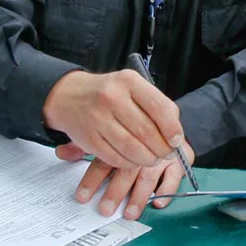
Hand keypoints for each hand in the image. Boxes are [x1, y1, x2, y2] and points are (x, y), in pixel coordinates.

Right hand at [43, 70, 183, 169]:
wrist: (68, 96)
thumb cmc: (108, 92)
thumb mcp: (131, 86)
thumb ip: (153, 104)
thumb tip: (175, 134)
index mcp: (129, 81)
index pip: (159, 107)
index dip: (172, 128)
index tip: (177, 140)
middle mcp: (112, 98)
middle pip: (147, 132)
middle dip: (161, 148)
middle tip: (166, 153)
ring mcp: (98, 118)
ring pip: (132, 148)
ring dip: (147, 159)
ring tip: (152, 159)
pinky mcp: (88, 138)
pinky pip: (115, 158)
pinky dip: (129, 163)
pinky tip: (133, 159)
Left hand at [56, 140, 192, 219]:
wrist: (165, 114)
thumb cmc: (133, 128)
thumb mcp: (107, 131)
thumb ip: (84, 144)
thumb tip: (61, 153)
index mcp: (122, 137)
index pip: (105, 159)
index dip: (93, 179)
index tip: (82, 197)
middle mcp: (142, 145)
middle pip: (126, 168)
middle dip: (115, 191)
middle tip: (105, 209)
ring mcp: (161, 153)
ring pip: (149, 174)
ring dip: (139, 196)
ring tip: (130, 213)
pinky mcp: (181, 158)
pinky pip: (175, 174)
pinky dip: (167, 188)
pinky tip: (159, 201)